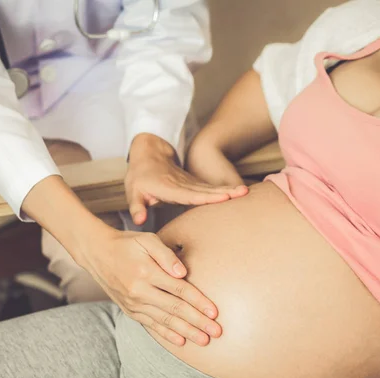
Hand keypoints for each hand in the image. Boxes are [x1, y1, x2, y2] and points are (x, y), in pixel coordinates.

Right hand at [78, 227, 221, 346]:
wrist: (97, 253)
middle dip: (197, 322)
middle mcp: (139, 291)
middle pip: (174, 310)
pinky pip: (150, 325)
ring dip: (186, 332)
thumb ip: (166, 255)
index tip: (214, 312)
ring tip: (203, 341)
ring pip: (164, 321)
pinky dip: (166, 334)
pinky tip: (180, 341)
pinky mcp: (129, 310)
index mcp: (147, 272)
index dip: (198, 302)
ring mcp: (133, 303)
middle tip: (216, 332)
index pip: (179, 290)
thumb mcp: (147, 240)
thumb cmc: (127, 243)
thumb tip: (183, 272)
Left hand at [126, 133, 247, 224]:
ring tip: (246, 192)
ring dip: (228, 190)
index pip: (189, 195)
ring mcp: (190, 183)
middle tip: (243, 193)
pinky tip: (239, 193)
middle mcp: (183, 184)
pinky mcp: (194, 184)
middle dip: (224, 192)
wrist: (149, 155)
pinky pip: (210, 188)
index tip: (222, 197)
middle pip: (205, 190)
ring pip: (210, 187)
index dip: (205, 197)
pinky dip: (225, 190)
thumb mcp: (133, 192)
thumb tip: (139, 221)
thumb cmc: (140, 177)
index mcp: (169, 188)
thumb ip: (137, 207)